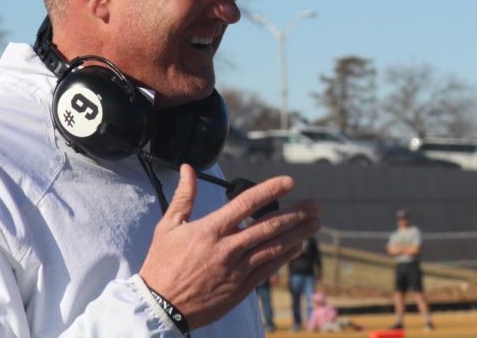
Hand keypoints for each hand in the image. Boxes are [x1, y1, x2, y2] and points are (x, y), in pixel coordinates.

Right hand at [139, 165, 320, 328]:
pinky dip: (285, 256)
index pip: (246, 203)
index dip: (270, 190)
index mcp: (210, 230)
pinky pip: (268, 269)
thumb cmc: (162, 265)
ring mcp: (236, 270)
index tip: (289, 181)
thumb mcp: (168, 227)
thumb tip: (189, 169)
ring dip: (298, 234)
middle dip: (296, 213)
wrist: (160, 307)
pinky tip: (297, 246)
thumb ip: (184, 196)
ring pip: (274, 248)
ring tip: (315, 223)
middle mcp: (227, 249)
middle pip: (269, 226)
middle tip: (316, 204)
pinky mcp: (240, 288)